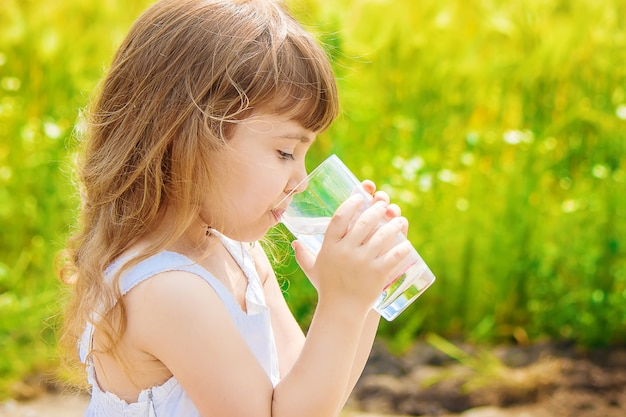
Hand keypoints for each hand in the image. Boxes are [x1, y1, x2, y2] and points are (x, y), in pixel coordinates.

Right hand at [293, 181, 413, 313]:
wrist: (341, 311)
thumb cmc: (327, 288)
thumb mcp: (313, 269)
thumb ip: (303, 255)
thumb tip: (294, 242)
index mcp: (330, 247)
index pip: (339, 218)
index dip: (351, 204)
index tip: (360, 196)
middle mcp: (345, 251)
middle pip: (363, 222)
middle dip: (376, 209)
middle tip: (383, 204)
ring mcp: (362, 262)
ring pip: (381, 236)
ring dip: (393, 225)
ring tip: (399, 220)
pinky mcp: (377, 273)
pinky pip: (393, 255)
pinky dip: (401, 248)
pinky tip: (406, 242)